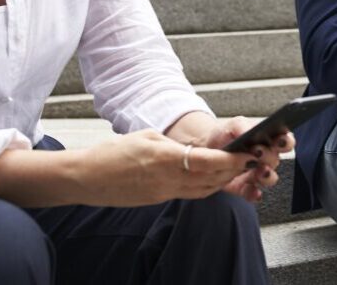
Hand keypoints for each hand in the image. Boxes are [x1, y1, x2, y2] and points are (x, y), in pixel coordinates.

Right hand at [70, 129, 255, 206]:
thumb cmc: (113, 152)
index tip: (246, 154)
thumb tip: (191, 149)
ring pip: (203, 191)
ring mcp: (163, 193)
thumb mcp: (146, 136)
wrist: (87, 178)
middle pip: (211, 179)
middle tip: (249, 161)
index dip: (231, 160)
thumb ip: (172, 143)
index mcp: (166, 159)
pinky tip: (211, 179)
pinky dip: (205, 187)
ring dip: (221, 181)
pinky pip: (189, 195)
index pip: (208, 162)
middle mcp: (167, 180)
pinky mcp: (158, 200)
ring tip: (235, 169)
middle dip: (233, 171)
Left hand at [194, 116, 294, 202]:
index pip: (285, 141)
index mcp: (268, 140)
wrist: (207, 148)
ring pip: (269, 178)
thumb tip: (251, 131)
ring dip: (266, 177)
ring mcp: (256, 173)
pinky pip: (253, 193)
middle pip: (275, 160)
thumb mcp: (234, 124)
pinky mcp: (244, 186)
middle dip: (269, 158)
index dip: (286, 141)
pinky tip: (252, 191)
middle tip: (258, 153)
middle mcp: (266, 158)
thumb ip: (244, 126)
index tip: (280, 141)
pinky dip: (254, 194)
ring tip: (259, 173)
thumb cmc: (226, 134)